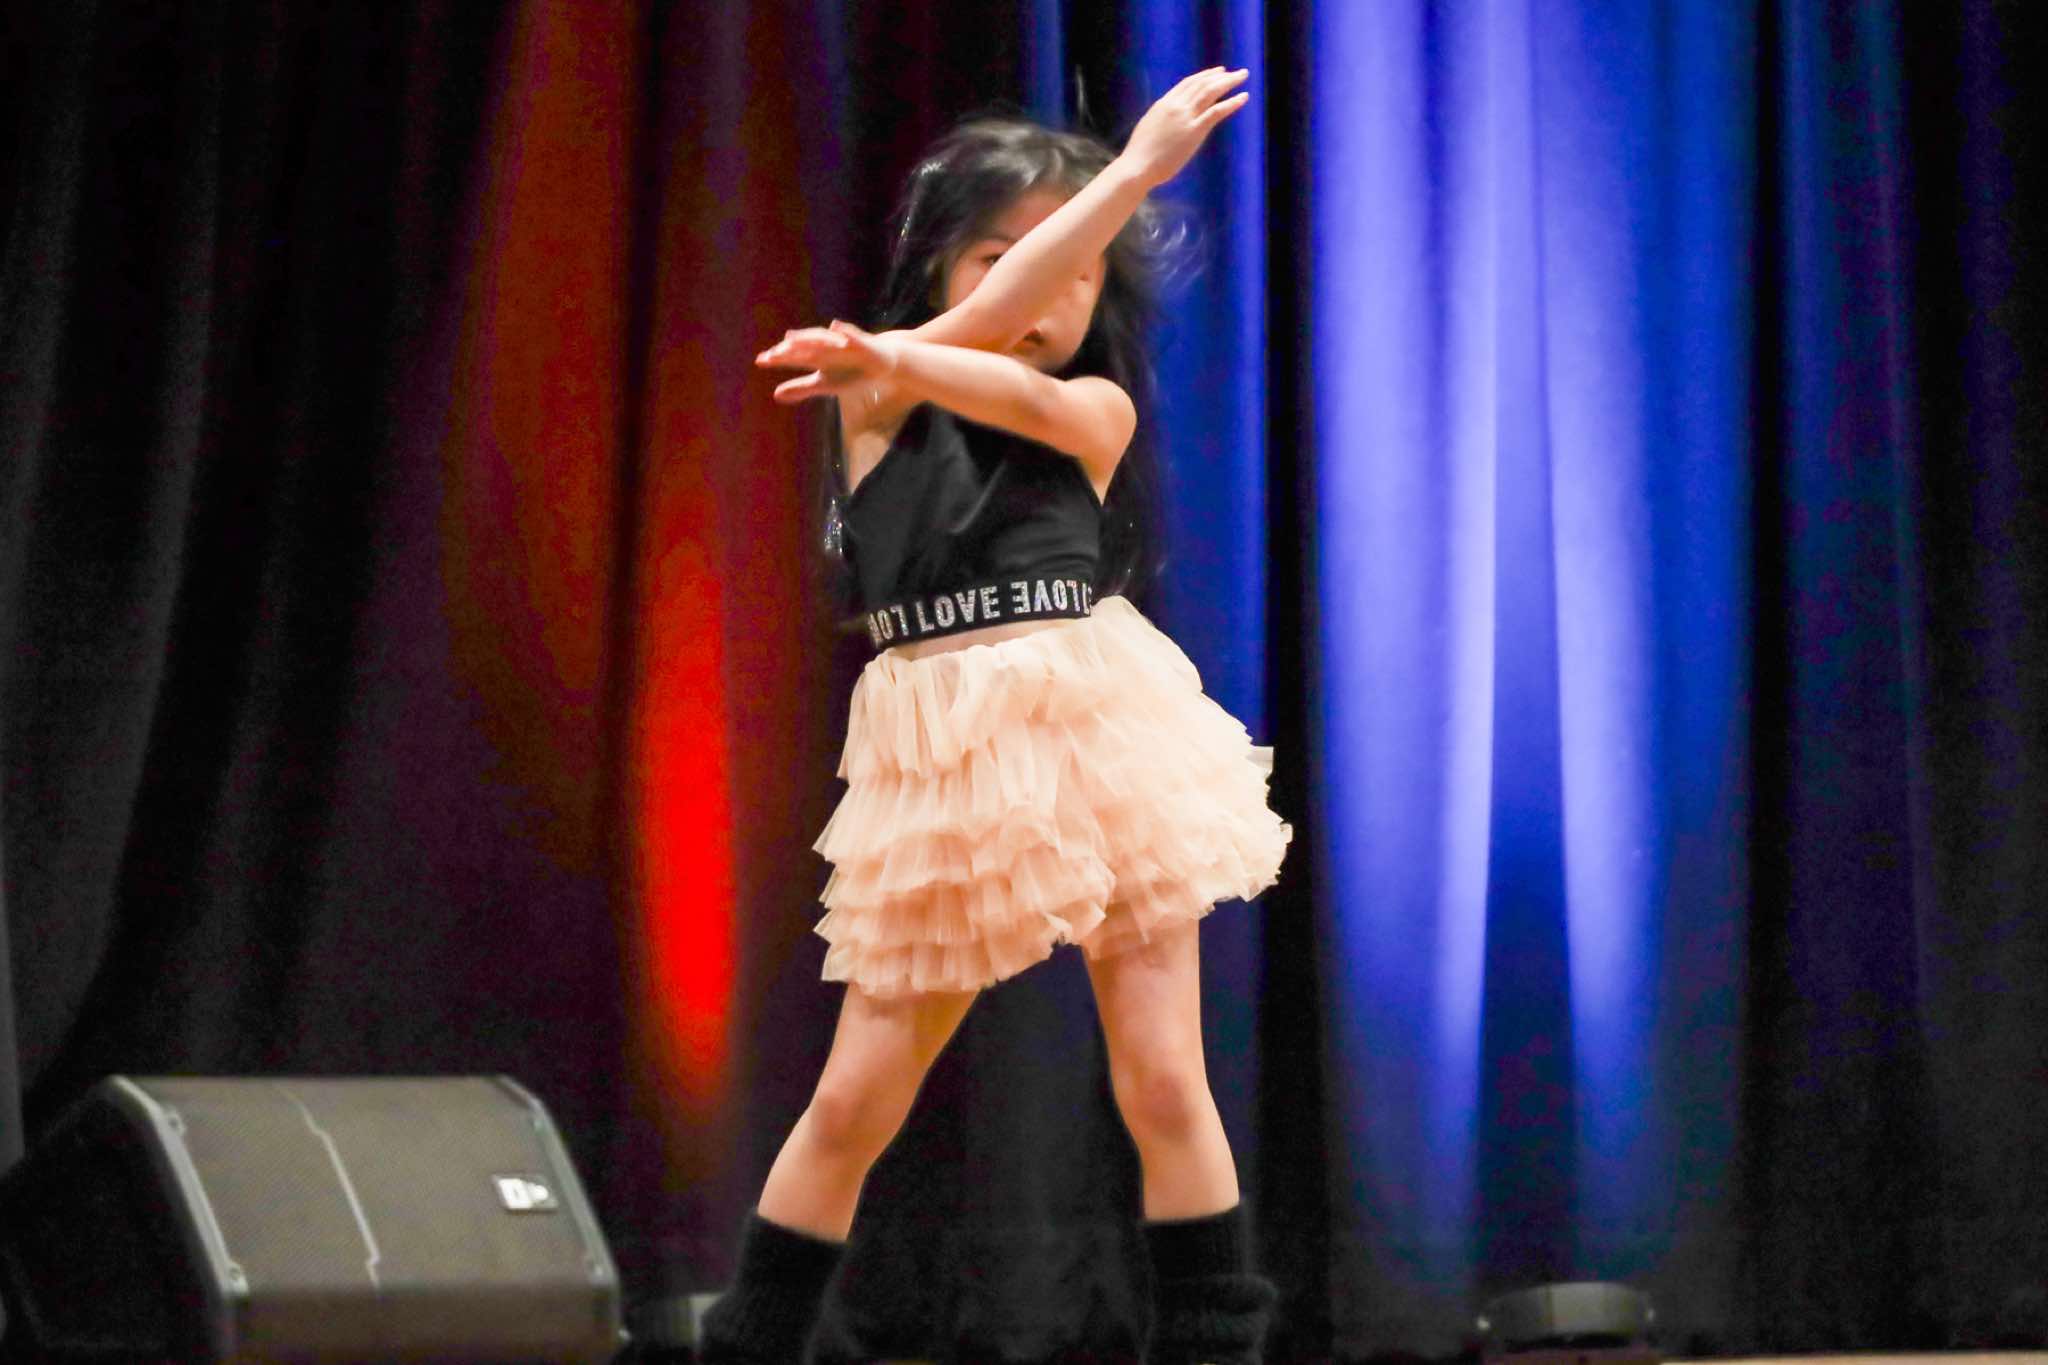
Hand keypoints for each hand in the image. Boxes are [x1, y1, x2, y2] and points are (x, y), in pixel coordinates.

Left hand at [755, 319, 900, 404]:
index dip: (777, 358)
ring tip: (791, 338)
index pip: (793, 357)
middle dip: (789, 349)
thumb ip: (801, 387)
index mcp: (816, 357)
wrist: (881, 364)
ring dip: (808, 337)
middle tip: (773, 354)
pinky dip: (843, 330)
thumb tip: (775, 394)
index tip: (760, 360)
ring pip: (822, 338)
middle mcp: (825, 347)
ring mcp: (842, 343)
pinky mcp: (860, 342)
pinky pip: (850, 334)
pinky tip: (834, 327)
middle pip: (803, 346)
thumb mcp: (824, 384)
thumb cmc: (850, 372)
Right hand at [1119, 67, 1249, 188]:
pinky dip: (1232, 102)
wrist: (1137, 165)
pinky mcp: (1194, 131)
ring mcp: (1185, 117)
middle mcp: (1176, 105)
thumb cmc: (1140, 154)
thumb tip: (1168, 120)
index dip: (1204, 76)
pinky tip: (1243, 97)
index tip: (1217, 72)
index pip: (1188, 84)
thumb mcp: (1149, 128)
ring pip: (1211, 92)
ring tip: (1243, 76)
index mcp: (1163, 104)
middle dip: (1220, 76)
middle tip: (1235, 72)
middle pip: (1202, 84)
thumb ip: (1161, 119)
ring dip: (1229, 82)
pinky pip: (1216, 111)